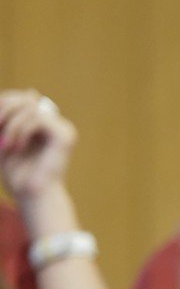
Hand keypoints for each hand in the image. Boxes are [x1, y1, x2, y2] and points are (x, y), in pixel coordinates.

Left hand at [0, 89, 76, 204]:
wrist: (31, 197)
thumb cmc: (18, 175)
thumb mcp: (4, 139)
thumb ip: (7, 119)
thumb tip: (30, 91)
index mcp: (42, 124)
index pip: (21, 99)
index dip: (2, 105)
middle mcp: (56, 123)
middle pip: (25, 98)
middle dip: (3, 110)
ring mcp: (63, 128)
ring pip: (29, 107)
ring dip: (10, 126)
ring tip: (4, 146)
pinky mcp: (65, 135)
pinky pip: (37, 119)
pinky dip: (20, 131)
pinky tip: (17, 147)